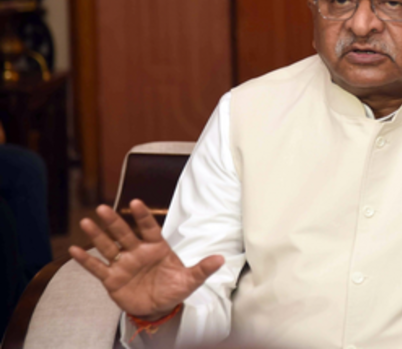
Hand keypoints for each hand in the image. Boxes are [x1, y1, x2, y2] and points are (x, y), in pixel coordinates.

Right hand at [69, 199, 223, 318]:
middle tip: (103, 207)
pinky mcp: (112, 279)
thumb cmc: (174, 288)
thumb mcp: (190, 280)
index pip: (148, 228)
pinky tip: (73, 249)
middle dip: (114, 221)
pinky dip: (86, 260)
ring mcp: (123, 264)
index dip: (142, 216)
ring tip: (86, 222)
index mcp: (157, 247)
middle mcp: (137, 252)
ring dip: (97, 235)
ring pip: (108, 247)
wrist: (158, 308)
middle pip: (124, 234)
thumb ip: (202, 269)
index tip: (135, 202)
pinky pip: (97, 268)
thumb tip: (221, 259)